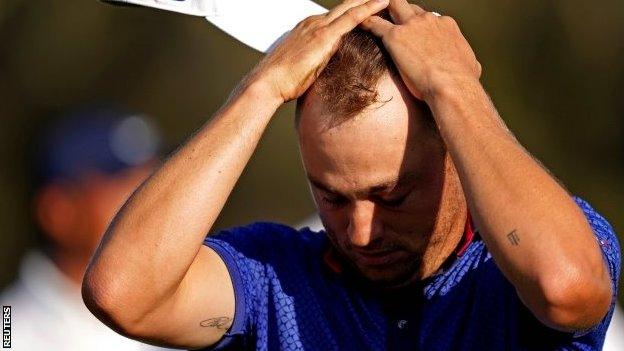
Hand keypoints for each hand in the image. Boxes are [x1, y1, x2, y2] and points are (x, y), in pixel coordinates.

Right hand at [245, 0, 389, 103]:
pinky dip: (369, 9)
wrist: (267, 82)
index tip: (370, 4)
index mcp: (308, 28)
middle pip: (346, 5)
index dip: (354, 8)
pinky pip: (352, 18)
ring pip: (351, 7)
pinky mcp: (324, 37)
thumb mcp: (301, 66)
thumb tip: (323, 70)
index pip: (337, 15)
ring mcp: (319, 28)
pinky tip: (383, 3)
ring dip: (370, 0)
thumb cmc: (281, 80)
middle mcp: (314, 23)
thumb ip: (315, 61)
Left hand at [361, 0, 480, 100]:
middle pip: (410, 7)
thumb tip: (473, 67)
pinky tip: (359, 25)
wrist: (452, 86)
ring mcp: (411, 26)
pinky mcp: (395, 36)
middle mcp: (429, 20)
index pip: (428, 17)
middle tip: (388, 15)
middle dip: (399, 10)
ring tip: (369, 12)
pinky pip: (376, 24)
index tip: (411, 31)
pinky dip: (367, 23)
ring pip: (393, 6)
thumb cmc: (463, 82)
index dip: (418, 23)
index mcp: (446, 25)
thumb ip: (468, 61)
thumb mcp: (471, 66)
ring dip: (382, 9)